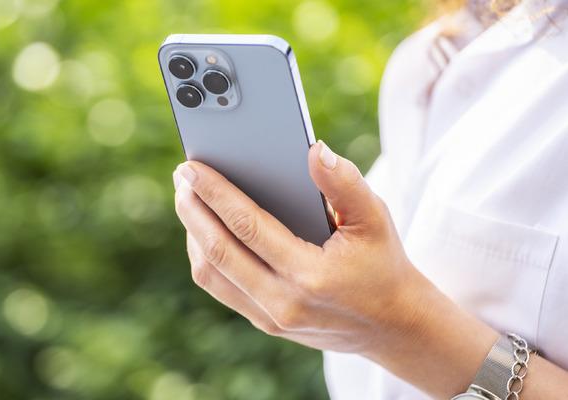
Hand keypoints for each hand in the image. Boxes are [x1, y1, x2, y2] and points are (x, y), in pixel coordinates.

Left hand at [173, 140, 426, 351]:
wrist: (392, 326)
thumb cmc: (382, 264)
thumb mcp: (375, 219)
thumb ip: (345, 182)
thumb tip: (313, 150)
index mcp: (310, 276)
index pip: (247, 227)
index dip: (215, 194)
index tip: (192, 168)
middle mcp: (283, 302)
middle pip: (217, 251)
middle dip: (192, 209)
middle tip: (180, 176)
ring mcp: (270, 318)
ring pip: (210, 274)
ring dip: (192, 233)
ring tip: (188, 199)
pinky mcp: (264, 323)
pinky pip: (220, 287)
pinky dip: (204, 255)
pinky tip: (203, 228)